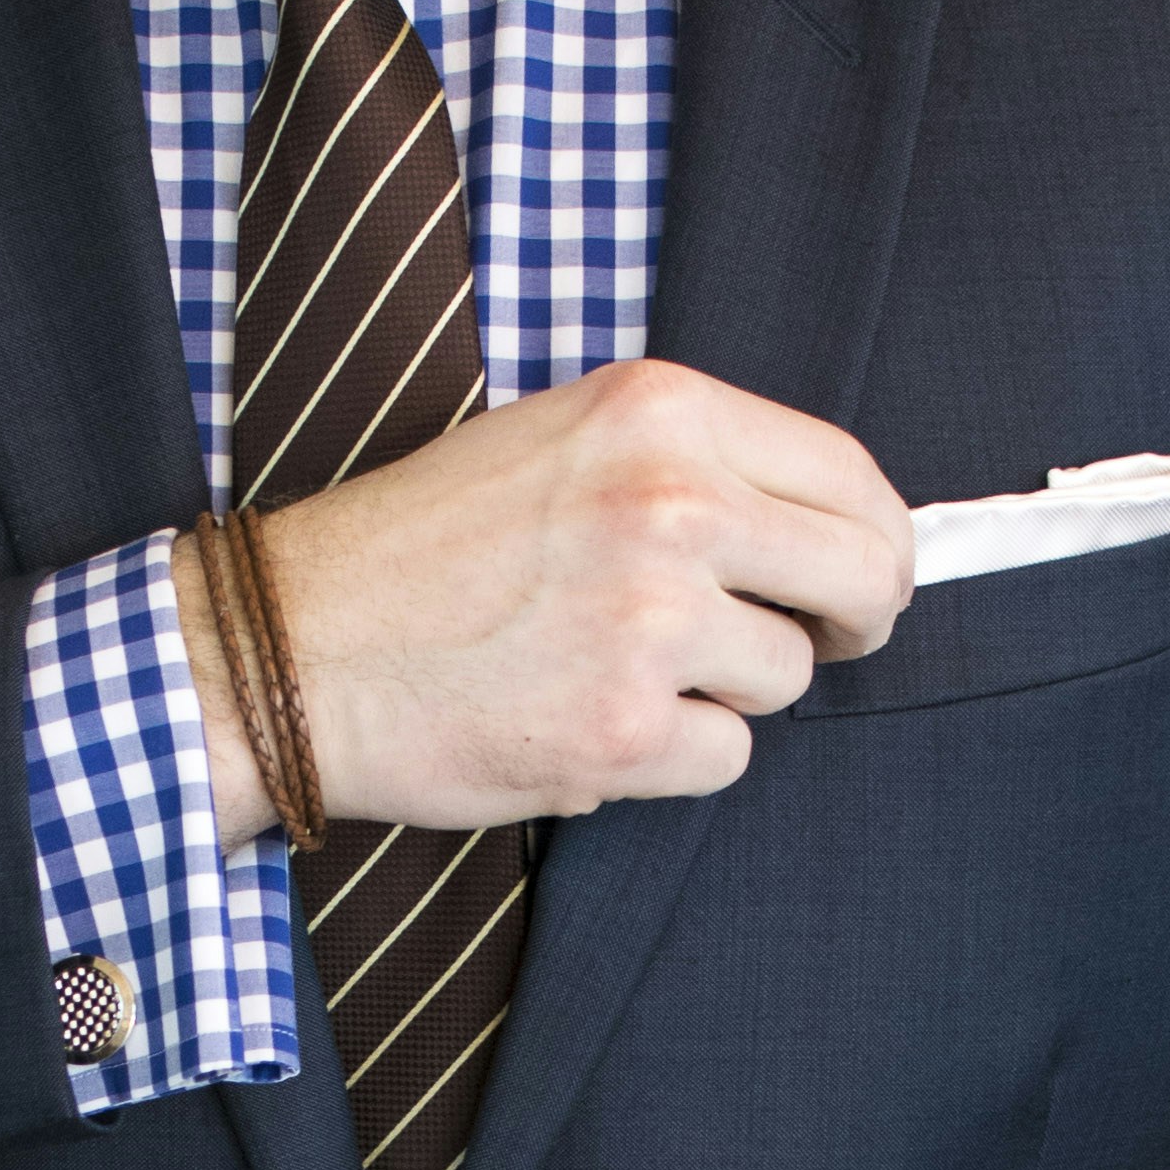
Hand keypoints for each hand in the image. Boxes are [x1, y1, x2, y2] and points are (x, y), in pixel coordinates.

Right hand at [175, 362, 910, 845]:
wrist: (292, 647)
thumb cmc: (418, 550)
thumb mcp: (561, 441)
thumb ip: (690, 465)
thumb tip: (828, 526)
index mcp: (659, 411)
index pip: (850, 474)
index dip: (876, 540)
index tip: (861, 580)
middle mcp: (669, 502)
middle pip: (861, 576)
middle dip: (851, 624)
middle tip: (816, 644)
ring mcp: (649, 620)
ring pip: (786, 678)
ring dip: (726, 692)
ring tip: (618, 671)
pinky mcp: (623, 727)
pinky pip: (725, 757)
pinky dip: (671, 757)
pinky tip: (589, 723)